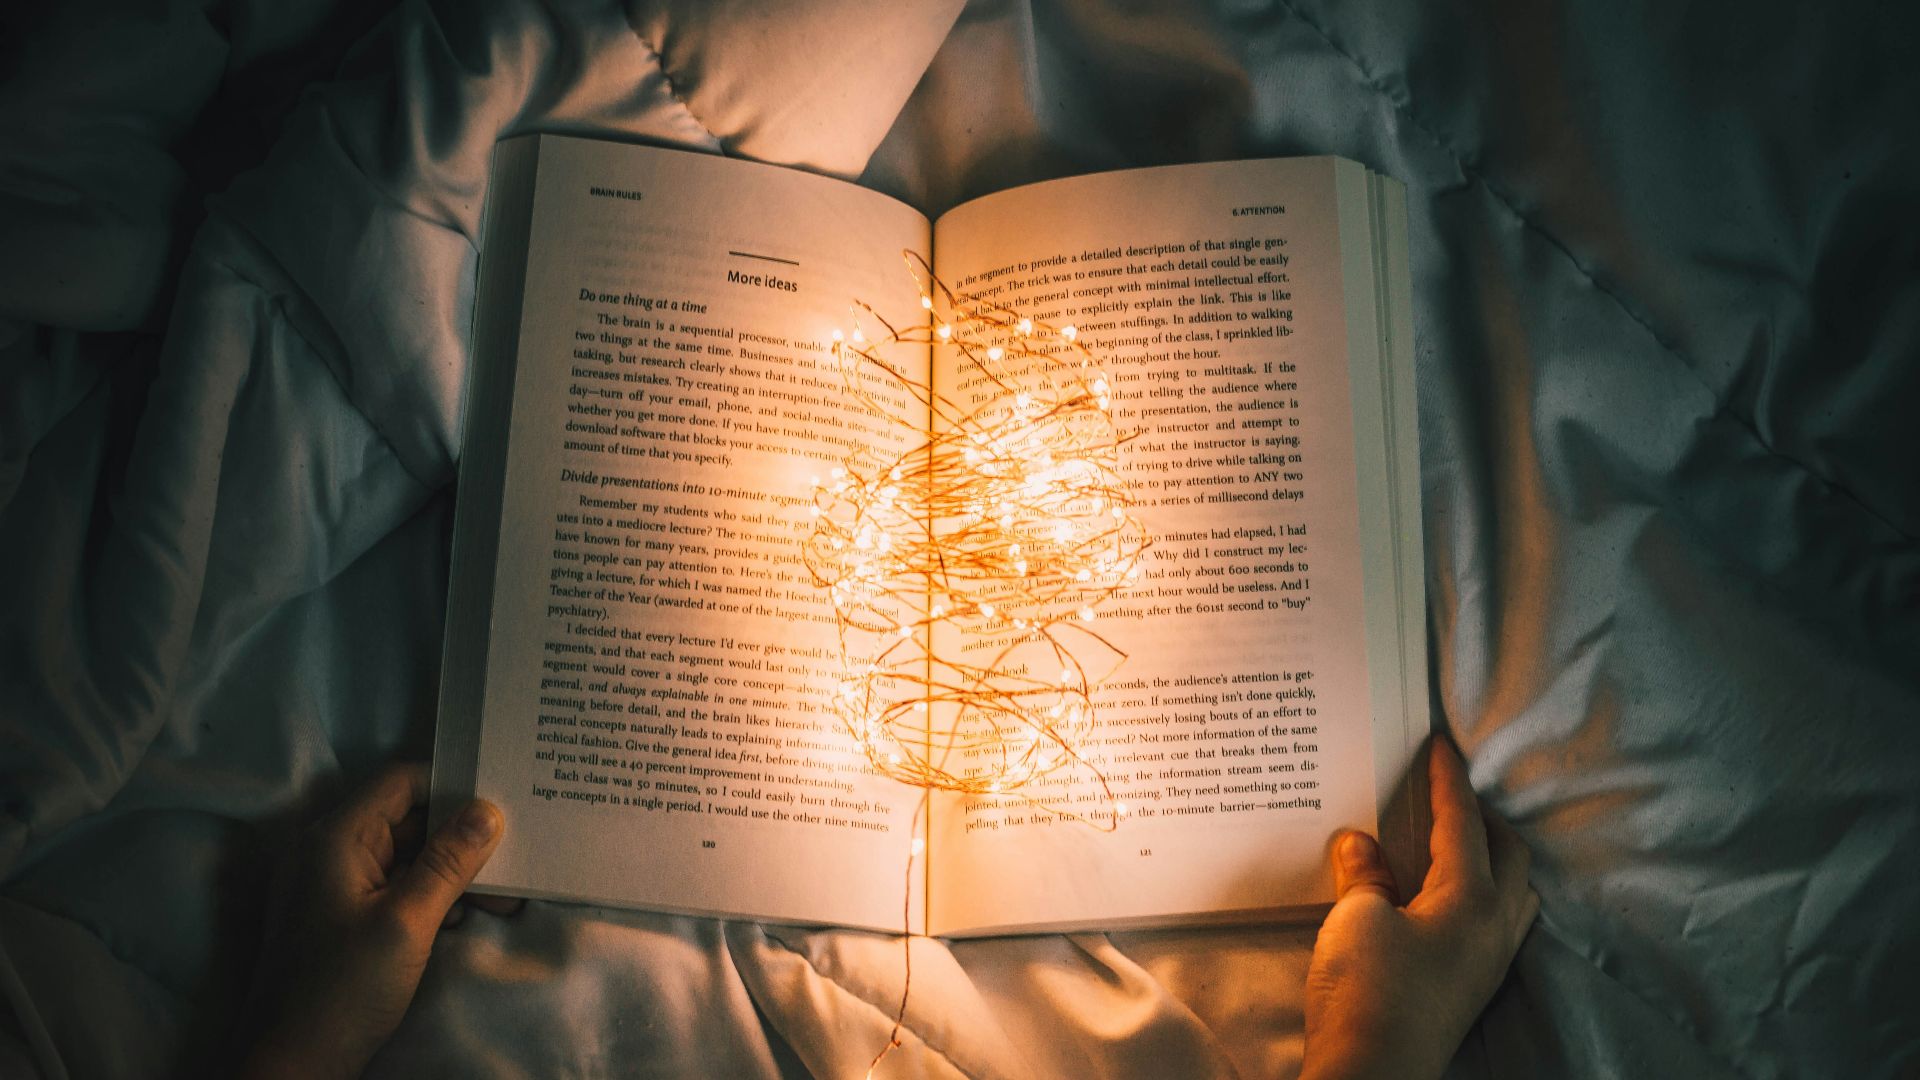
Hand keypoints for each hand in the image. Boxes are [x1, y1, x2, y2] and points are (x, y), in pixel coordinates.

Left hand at [239, 764, 514, 1078]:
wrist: (294, 1066)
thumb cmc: (344, 989)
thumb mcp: (407, 922)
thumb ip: (448, 861)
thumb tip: (488, 810)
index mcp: (335, 839)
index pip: (400, 782)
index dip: (450, 783)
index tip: (501, 796)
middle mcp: (330, 851)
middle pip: (407, 818)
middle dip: (461, 835)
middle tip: (516, 853)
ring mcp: (334, 885)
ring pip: (407, 855)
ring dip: (453, 870)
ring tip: (503, 895)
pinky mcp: (344, 916)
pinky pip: (396, 886)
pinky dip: (432, 894)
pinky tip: (468, 914)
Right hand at [1299, 738, 1538, 1079]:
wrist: (1373, 1073)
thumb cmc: (1368, 990)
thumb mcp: (1357, 917)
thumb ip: (1365, 873)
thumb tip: (1361, 844)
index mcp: (1473, 898)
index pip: (1465, 823)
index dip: (1449, 782)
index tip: (1444, 747)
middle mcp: (1494, 928)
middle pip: (1508, 857)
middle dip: (1484, 820)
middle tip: (1451, 796)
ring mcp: (1487, 964)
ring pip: (1513, 896)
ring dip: (1492, 862)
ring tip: (1458, 847)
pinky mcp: (1470, 990)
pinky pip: (1494, 925)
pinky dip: (1479, 897)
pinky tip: (1444, 903)